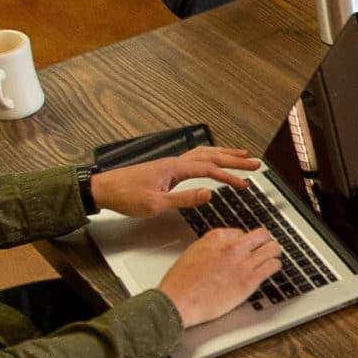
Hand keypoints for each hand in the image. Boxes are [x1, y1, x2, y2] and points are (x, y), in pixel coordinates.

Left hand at [86, 144, 260, 220]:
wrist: (103, 189)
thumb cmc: (126, 196)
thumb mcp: (156, 204)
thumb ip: (184, 198)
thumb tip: (209, 193)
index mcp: (174, 168)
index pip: (209, 169)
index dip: (230, 176)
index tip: (245, 183)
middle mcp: (174, 162)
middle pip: (211, 155)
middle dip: (235, 159)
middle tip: (255, 163)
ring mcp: (170, 164)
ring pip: (203, 154)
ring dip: (224, 155)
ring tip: (241, 156)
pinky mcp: (166, 169)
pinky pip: (194, 158)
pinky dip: (209, 157)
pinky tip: (212, 161)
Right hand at [158, 227, 280, 328]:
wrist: (180, 301)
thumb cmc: (181, 282)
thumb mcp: (193, 252)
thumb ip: (211, 247)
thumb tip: (222, 248)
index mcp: (217, 238)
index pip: (241, 232)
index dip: (244, 241)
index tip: (246, 246)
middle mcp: (232, 247)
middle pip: (261, 235)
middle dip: (264, 241)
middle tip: (265, 246)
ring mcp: (243, 263)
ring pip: (272, 248)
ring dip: (273, 252)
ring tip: (272, 257)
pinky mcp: (249, 280)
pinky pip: (272, 266)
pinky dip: (274, 266)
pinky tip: (272, 268)